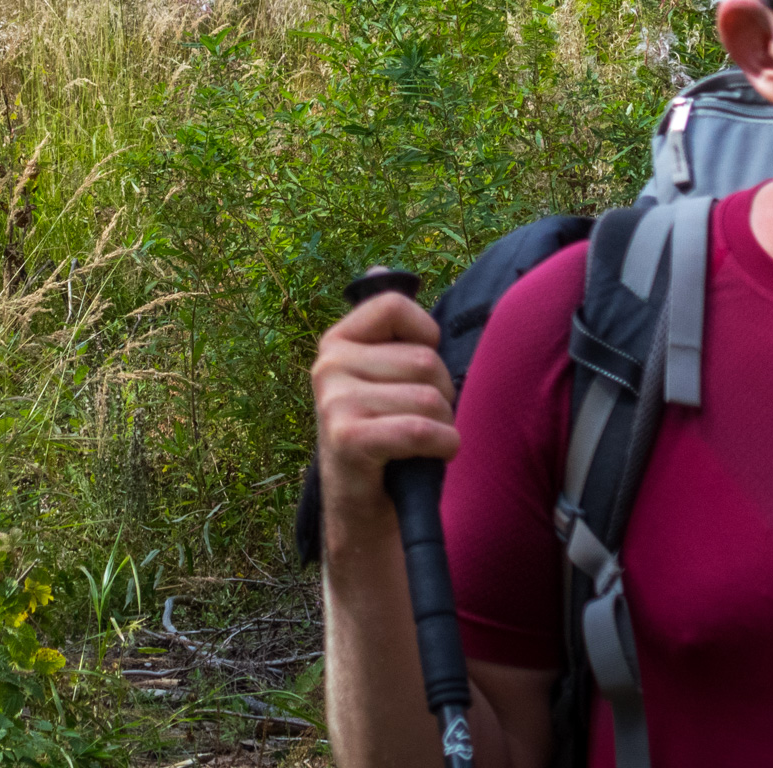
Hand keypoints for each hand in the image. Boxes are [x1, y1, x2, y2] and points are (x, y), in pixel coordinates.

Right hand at [311, 290, 454, 516]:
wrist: (361, 503)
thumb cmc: (383, 432)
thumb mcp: (381, 374)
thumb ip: (386, 326)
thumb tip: (381, 269)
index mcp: (338, 340)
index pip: (395, 305)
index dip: (426, 335)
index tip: (420, 368)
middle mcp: (328, 364)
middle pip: (424, 359)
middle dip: (442, 393)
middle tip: (421, 417)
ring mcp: (333, 401)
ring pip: (429, 397)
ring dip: (444, 425)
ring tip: (422, 440)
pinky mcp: (346, 438)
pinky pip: (420, 429)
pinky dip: (443, 444)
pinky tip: (435, 454)